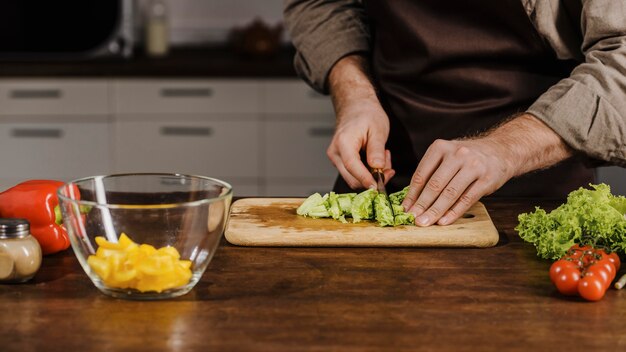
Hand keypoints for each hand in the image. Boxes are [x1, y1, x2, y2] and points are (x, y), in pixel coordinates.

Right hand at [327, 55, 394, 188]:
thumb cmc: (366, 114)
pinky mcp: (341, 161)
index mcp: (343, 143)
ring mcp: (336, 158)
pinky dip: (368, 171)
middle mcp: (335, 153)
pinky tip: (376, 160)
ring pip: (354, 178)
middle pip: (352, 178)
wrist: (355, 106)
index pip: (352, 167)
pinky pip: (354, 173)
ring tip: (384, 159)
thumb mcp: (377, 129)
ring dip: (371, 175)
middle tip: (389, 170)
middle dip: (372, 179)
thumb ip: (376, 150)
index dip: (366, 179)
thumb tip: (377, 169)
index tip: (378, 187)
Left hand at [401, 138, 511, 225]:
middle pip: (435, 184)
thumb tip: (413, 200)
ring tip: (425, 222)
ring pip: (450, 193)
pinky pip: (467, 199)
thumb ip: (431, 173)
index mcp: (441, 147)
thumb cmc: (466, 158)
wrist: (500, 150)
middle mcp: (457, 154)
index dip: (412, 194)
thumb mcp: (446, 156)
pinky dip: (454, 212)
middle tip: (413, 218)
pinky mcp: (486, 179)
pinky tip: (444, 221)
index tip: (404, 208)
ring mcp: (473, 166)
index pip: (422, 174)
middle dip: (422, 204)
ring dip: (435, 211)